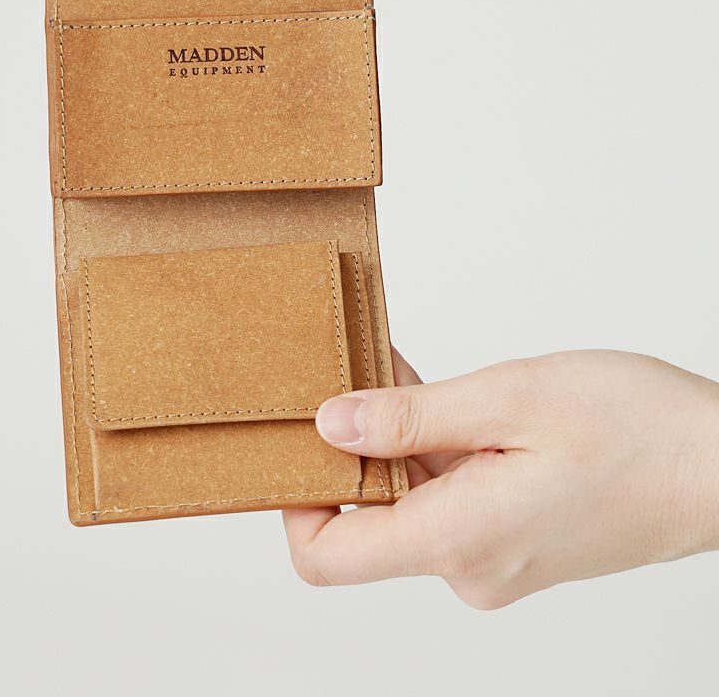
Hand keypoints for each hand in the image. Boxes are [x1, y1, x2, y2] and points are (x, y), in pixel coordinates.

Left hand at [284, 349, 718, 606]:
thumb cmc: (637, 429)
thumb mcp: (508, 398)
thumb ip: (410, 417)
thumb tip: (330, 426)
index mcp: (458, 538)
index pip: (329, 556)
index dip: (297, 498)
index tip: (303, 436)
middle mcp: (468, 566)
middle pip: (368, 516)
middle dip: (353, 443)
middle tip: (355, 368)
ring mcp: (492, 559)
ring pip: (409, 499)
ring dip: (396, 437)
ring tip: (400, 369)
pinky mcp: (512, 541)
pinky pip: (447, 497)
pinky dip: (433, 448)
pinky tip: (440, 396)